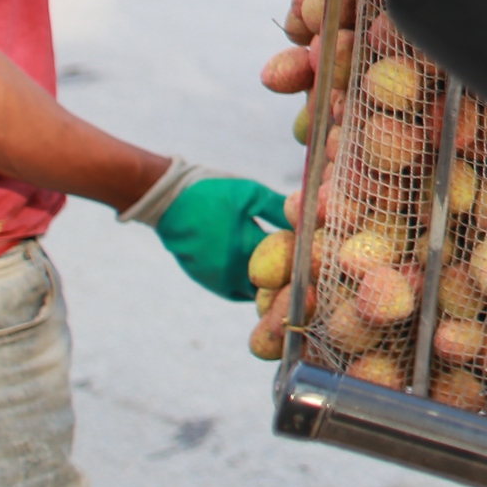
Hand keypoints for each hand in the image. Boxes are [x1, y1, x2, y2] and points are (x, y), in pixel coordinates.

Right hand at [123, 161, 292, 299]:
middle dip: (289, 278)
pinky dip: (251, 288)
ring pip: (254, 294)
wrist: (169, 201)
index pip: (286, 262)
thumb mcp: (251, 194)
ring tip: (287, 274)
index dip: (304, 258)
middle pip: (272, 285)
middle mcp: (233, 271)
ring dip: (270, 287)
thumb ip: (279, 210)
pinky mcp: (208, 282)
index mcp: (246, 247)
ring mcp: (218, 281)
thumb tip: (307, 217)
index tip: (318, 255)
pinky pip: (237, 293)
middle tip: (306, 269)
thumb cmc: (213, 193)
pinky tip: (264, 276)